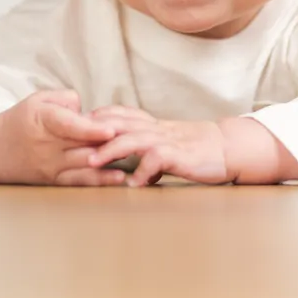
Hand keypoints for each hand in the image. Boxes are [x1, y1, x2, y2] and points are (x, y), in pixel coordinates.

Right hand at [0, 90, 126, 185]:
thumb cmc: (22, 120)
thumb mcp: (38, 99)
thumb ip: (66, 99)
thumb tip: (89, 110)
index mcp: (43, 121)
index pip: (69, 125)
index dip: (90, 129)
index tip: (111, 129)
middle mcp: (47, 147)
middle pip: (82, 146)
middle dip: (110, 145)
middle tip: (137, 141)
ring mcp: (51, 166)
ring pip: (84, 165)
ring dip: (110, 163)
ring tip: (135, 159)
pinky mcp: (55, 181)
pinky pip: (79, 182)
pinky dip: (100, 181)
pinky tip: (120, 179)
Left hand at [86, 113, 230, 186]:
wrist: (226, 147)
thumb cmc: (193, 148)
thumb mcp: (164, 142)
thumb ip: (143, 148)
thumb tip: (123, 165)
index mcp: (150, 124)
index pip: (118, 113)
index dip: (95, 118)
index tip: (72, 126)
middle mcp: (155, 128)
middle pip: (119, 123)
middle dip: (93, 131)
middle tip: (70, 142)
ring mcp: (167, 141)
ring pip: (133, 139)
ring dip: (111, 149)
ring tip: (93, 162)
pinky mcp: (180, 155)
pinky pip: (157, 160)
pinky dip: (143, 171)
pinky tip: (134, 183)